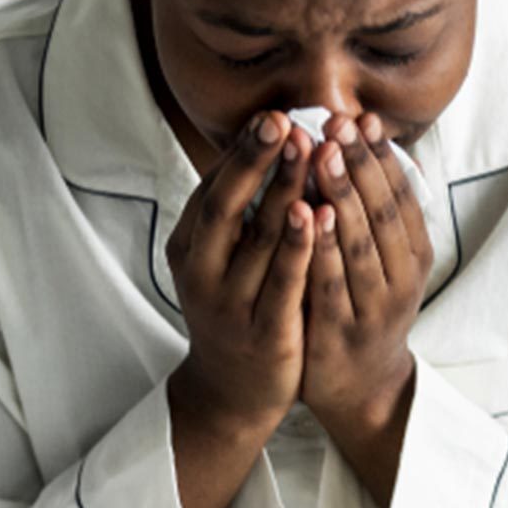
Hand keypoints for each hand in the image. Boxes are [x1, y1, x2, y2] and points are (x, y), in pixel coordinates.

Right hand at [165, 109, 318, 444]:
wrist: (232, 392)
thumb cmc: (237, 307)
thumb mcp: (222, 258)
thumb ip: (239, 210)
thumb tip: (268, 141)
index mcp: (188, 246)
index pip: (213, 188)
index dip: (242, 152)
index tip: (272, 115)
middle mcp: (199, 272)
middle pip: (226, 207)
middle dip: (256, 161)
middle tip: (285, 122)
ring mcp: (227, 305)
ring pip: (257, 242)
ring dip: (284, 192)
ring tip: (309, 153)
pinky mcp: (262, 334)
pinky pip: (282, 284)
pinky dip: (300, 246)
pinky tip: (318, 213)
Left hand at [302, 111, 432, 427]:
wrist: (361, 389)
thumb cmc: (363, 308)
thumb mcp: (383, 261)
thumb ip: (375, 213)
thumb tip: (366, 144)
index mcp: (415, 257)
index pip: (403, 197)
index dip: (383, 157)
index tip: (364, 117)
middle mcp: (402, 281)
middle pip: (384, 214)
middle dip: (361, 164)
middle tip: (339, 122)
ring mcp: (374, 310)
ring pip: (362, 246)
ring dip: (343, 196)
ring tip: (324, 153)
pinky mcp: (341, 335)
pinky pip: (331, 286)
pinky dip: (322, 249)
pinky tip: (308, 216)